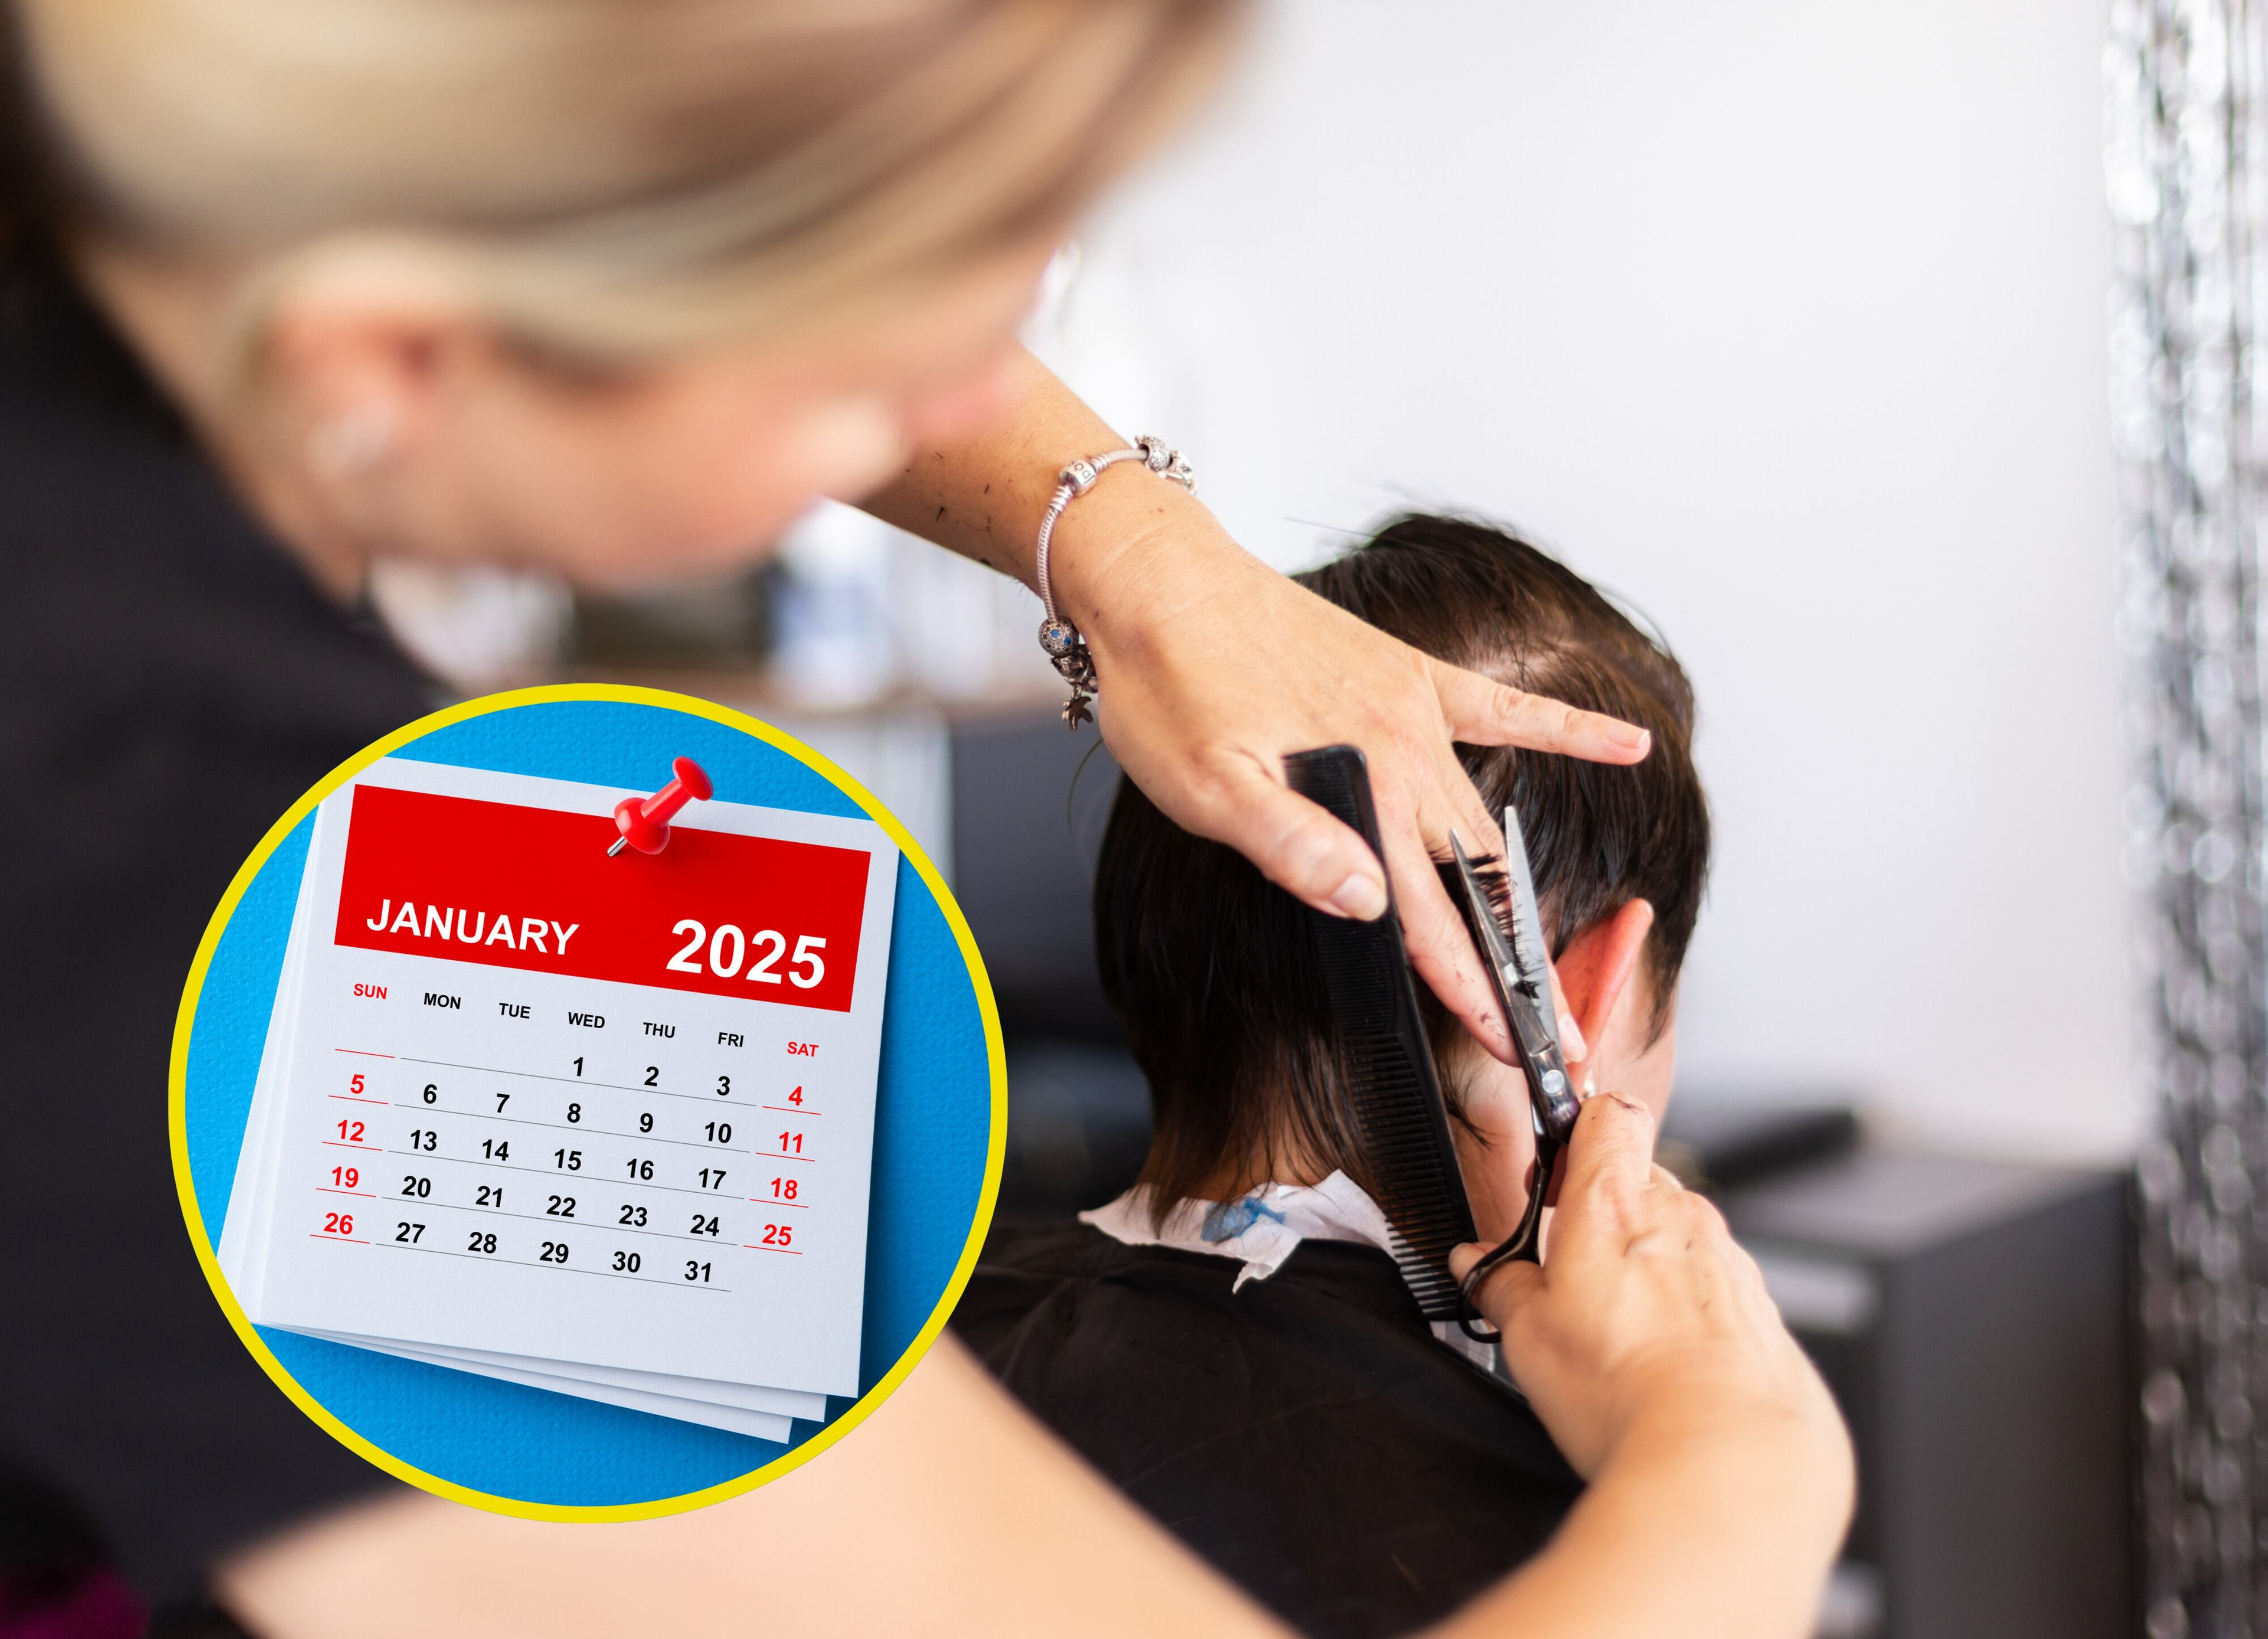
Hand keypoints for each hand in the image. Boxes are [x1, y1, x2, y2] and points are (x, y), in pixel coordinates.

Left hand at [1064, 502, 1647, 1060]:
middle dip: (1518, 967)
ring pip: (1486, 820)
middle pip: (1477, 882)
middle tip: (1562, 1036)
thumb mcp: (1203, 784)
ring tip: (1557, 965)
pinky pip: (1504, 708)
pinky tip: (1629, 745)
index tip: (1518, 1047)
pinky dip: (1568, 730)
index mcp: (1359, 791)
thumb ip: (1291, 843)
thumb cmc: (1166, 684)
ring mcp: (1412, 710)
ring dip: (1523, 895)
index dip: (1474, 990)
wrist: (1158, 580)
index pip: (1428, 917)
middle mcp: (1402, 753)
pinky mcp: (1406, 673)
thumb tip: (1369, 902)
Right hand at [1452, 1094, 1848, 1483]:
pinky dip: (1688, 1317)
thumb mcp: (1527, 1337)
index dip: (1579, 1128)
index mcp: (1615, 1204)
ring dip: (1648, 1273)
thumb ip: (1500, 1286)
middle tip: (1570, 1280)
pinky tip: (1665, 1369)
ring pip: (1678, 1243)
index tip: (1556, 1171)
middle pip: (1640, 1186)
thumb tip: (1480, 1265)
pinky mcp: (1761, 1312)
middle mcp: (1682, 1219)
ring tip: (1619, 1341)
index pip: (1607, 1114)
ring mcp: (1729, 1263)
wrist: (1731, 1458)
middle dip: (1604, 1222)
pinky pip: (1714, 1293)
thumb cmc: (1627, 1391)